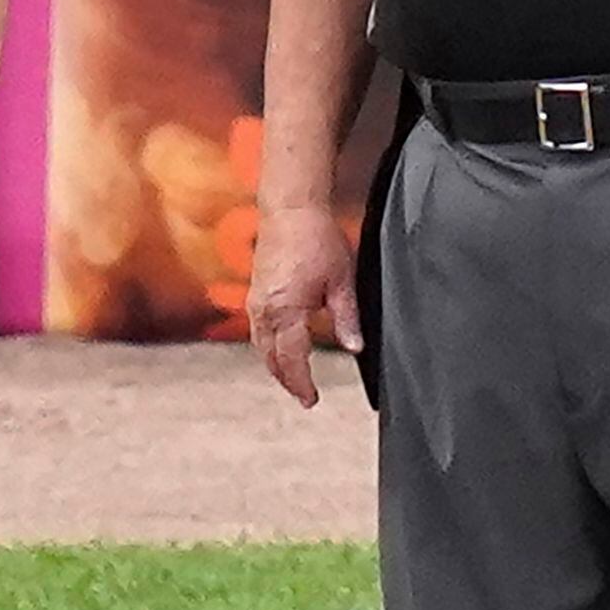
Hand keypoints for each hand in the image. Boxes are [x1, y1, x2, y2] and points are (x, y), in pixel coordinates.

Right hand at [246, 200, 359, 407]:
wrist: (290, 209)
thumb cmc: (316, 238)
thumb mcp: (341, 281)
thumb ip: (347, 318)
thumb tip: (355, 347)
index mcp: (286, 310)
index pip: (292, 360)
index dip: (302, 384)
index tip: (311, 399)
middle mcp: (265, 310)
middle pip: (272, 359)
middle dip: (287, 380)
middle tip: (304, 396)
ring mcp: (256, 302)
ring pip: (261, 347)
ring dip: (276, 366)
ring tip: (293, 379)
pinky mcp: (255, 294)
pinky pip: (258, 331)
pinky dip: (269, 347)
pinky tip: (281, 350)